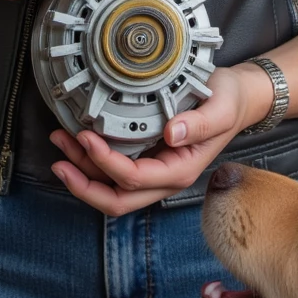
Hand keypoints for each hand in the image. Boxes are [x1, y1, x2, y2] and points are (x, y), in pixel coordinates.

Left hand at [48, 62, 274, 215]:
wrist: (238, 97)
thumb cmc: (229, 101)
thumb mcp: (221, 108)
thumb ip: (199, 124)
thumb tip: (171, 135)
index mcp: (181, 171)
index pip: (134, 179)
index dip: (106, 163)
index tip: (87, 137)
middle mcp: (165, 178)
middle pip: (117, 200)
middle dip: (84, 184)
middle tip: (59, 161)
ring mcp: (155, 172)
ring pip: (111, 189)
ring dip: (82, 171)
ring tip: (60, 143)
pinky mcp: (148, 159)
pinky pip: (114, 172)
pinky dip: (91, 161)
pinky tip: (76, 142)